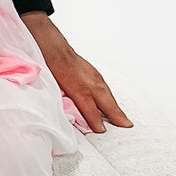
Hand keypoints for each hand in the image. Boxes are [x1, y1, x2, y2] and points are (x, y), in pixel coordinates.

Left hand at [22, 13, 131, 132]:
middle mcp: (89, 81)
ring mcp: (93, 75)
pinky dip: (110, 97)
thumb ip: (60, 101)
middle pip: (106, 102)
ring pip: (108, 94)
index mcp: (78, 86)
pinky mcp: (93, 72)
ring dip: (116, 107)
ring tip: (123, 118)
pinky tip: (110, 102)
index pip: (90, 109)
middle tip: (127, 126)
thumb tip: (67, 114)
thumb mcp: (51, 85)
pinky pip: (105, 87)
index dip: (95, 121)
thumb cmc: (48, 64)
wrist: (50, 44)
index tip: (100, 131)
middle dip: (116, 115)